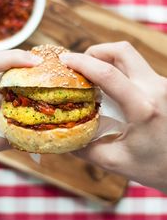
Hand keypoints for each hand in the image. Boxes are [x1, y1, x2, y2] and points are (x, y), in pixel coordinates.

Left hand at [0, 50, 40, 173]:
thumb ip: (3, 139)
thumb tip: (35, 135)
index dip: (15, 58)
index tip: (38, 63)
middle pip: (1, 59)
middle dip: (27, 62)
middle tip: (53, 71)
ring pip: (2, 67)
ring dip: (24, 71)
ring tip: (47, 79)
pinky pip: (0, 76)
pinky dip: (17, 80)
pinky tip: (32, 89)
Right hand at [60, 42, 166, 190]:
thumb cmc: (156, 168)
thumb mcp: (115, 162)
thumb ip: (85, 148)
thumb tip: (62, 137)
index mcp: (143, 108)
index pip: (108, 74)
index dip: (82, 63)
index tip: (64, 60)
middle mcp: (156, 89)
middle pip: (122, 51)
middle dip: (96, 51)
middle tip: (80, 65)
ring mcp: (163, 85)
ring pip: (131, 57)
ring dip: (108, 60)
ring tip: (92, 77)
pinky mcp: (165, 87)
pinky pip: (138, 69)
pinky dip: (120, 70)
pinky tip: (111, 87)